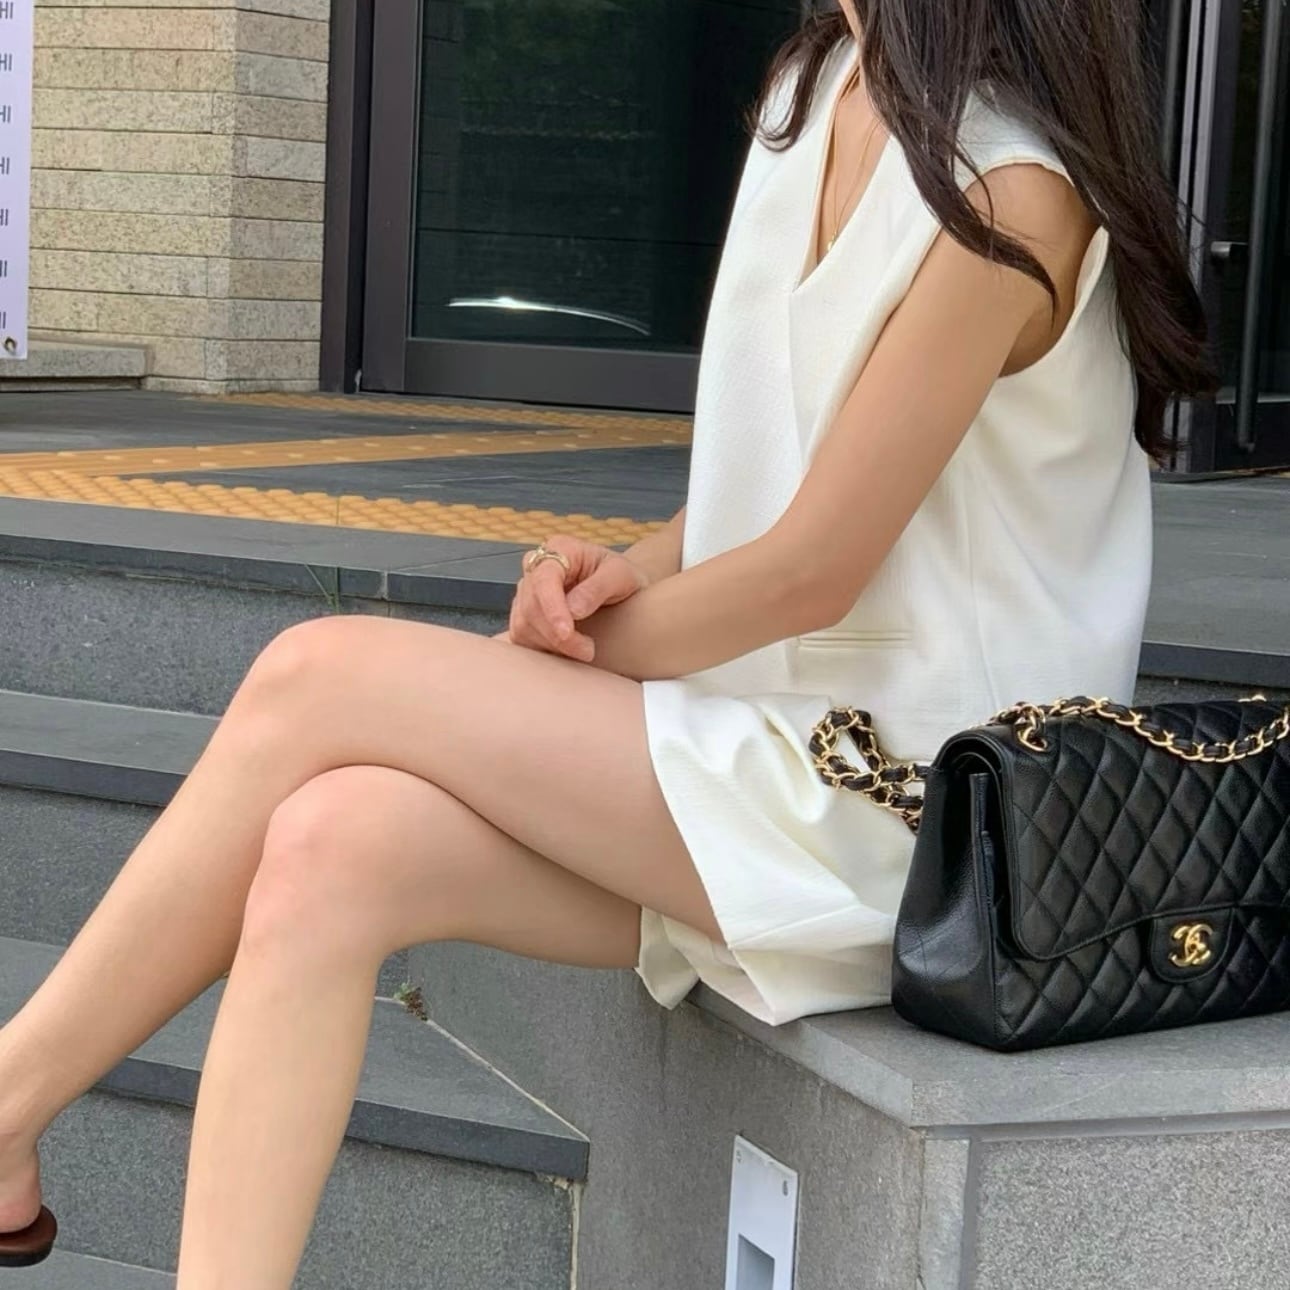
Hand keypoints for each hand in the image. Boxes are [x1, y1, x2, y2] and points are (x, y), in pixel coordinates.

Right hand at [508, 536, 648, 661]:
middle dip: (557, 635)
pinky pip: (522, 636)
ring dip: (552, 645)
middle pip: (531, 606)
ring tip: (584, 650)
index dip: (552, 608)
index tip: (566, 633)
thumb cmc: (620, 575)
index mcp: (559, 549)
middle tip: (587, 651)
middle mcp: (536, 567)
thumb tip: (574, 610)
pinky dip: (543, 648)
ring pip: (523, 624)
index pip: (544, 579)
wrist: (617, 585)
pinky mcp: (524, 614)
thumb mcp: (621, 575)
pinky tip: (567, 651)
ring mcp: (526, 591)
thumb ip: (598, 588)